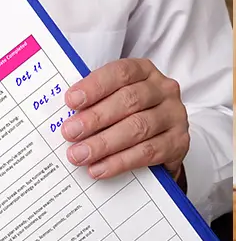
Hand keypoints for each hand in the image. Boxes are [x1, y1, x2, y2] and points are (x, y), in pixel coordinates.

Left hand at [60, 58, 188, 182]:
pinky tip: (99, 168)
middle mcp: (163, 89)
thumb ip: (90, 103)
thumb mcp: (110, 101)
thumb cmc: (124, 115)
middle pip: (129, 101)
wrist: (159, 141)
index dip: (95, 86)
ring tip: (79, 155)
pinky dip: (121, 161)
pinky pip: (149, 152)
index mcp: (143, 72)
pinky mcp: (179, 142)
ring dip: (104, 143)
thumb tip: (60, 116)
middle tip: (69, 133)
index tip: (71, 101)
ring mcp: (174, 115)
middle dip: (95, 118)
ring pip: (138, 127)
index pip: (120, 72)